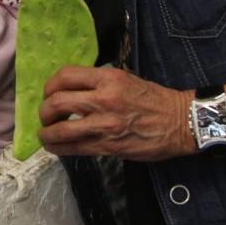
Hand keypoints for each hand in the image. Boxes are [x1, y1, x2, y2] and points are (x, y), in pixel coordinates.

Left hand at [37, 65, 193, 161]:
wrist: (181, 122)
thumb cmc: (154, 99)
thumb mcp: (126, 79)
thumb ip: (99, 83)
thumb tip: (72, 90)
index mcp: (108, 79)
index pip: (66, 76)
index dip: (50, 85)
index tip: (48, 92)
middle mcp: (104, 100)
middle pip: (57, 102)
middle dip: (44, 111)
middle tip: (45, 116)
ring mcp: (105, 125)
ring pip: (61, 129)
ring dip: (46, 133)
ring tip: (45, 134)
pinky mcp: (108, 146)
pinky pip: (75, 148)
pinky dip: (59, 148)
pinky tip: (55, 147)